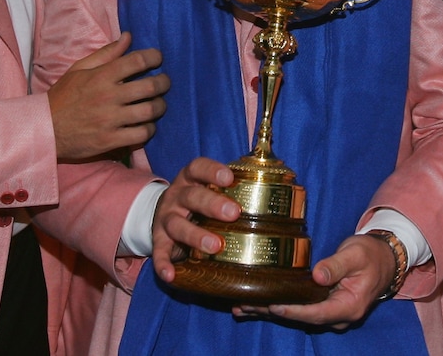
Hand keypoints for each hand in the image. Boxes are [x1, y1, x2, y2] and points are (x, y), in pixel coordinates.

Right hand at [47, 33, 167, 159]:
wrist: (45, 129)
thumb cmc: (63, 97)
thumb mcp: (79, 69)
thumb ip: (106, 53)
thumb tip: (129, 36)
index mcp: (101, 76)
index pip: (137, 61)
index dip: (154, 57)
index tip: (158, 58)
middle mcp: (108, 96)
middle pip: (150, 86)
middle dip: (163, 82)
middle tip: (164, 82)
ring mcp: (111, 120)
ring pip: (150, 111)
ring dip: (160, 106)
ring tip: (158, 104)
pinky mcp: (111, 140)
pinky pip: (142, 134)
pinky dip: (149, 128)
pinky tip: (146, 124)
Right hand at [150, 158, 239, 282]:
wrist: (163, 213)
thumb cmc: (199, 201)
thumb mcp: (210, 188)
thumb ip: (238, 189)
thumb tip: (284, 194)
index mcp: (191, 179)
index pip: (198, 167)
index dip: (212, 171)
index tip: (229, 178)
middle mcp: (176, 196)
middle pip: (191, 196)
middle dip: (211, 203)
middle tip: (233, 213)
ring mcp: (165, 218)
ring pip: (176, 224)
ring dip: (195, 235)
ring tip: (215, 246)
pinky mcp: (158, 240)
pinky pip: (159, 252)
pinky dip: (162, 264)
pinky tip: (171, 275)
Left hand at [234, 233, 394, 328]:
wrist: (384, 259)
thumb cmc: (370, 254)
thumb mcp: (355, 254)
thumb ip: (337, 265)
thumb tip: (318, 275)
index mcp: (349, 306)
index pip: (316, 313)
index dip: (293, 311)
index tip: (273, 306)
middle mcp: (338, 316)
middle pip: (302, 318)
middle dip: (273, 312)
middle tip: (245, 305)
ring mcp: (330, 313)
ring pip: (297, 316)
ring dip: (270, 311)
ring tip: (242, 307)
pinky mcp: (323, 305)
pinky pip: (299, 309)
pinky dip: (277, 307)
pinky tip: (256, 307)